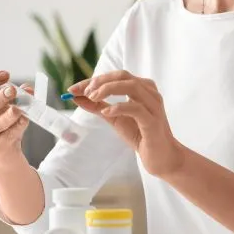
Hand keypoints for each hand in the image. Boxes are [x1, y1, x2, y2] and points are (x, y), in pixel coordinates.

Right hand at [0, 70, 32, 166]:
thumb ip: (19, 95)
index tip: (6, 74)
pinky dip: (18, 126)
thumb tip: (28, 89)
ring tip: (19, 109)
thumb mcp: (10, 105)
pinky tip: (25, 120)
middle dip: (0, 97)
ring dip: (9, 115)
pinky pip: (8, 134)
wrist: (4, 148)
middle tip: (13, 90)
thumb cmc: (5, 121)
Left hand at [68, 70, 183, 177]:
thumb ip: (98, 106)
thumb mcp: (114, 118)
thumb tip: (76, 97)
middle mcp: (149, 92)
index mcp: (141, 88)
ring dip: (108, 89)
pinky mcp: (153, 121)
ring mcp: (153, 105)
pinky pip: (135, 108)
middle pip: (123, 76)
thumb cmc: (140, 135)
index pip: (115, 76)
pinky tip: (106, 112)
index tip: (73, 88)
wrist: (161, 158)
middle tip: (84, 92)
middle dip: (100, 81)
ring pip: (131, 86)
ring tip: (92, 97)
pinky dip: (118, 107)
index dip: (92, 80)